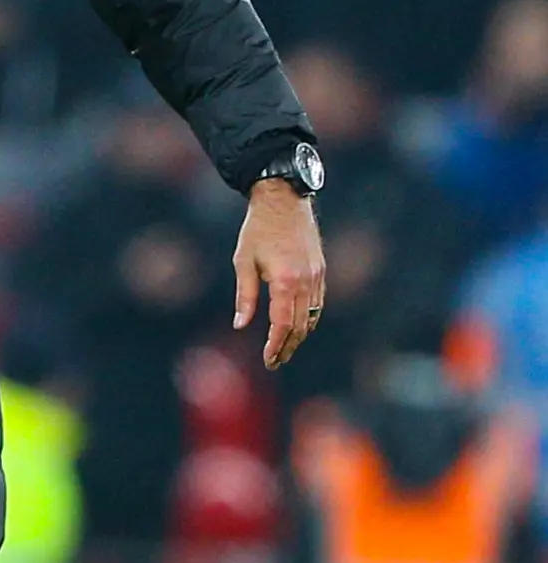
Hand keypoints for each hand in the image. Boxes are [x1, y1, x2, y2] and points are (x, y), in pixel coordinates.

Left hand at [232, 179, 325, 371]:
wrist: (284, 200)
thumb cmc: (257, 229)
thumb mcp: (243, 261)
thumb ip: (245, 296)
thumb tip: (240, 325)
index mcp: (285, 280)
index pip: (283, 324)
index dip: (276, 345)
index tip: (268, 360)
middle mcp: (306, 281)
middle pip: (301, 325)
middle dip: (287, 346)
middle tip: (274, 362)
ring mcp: (317, 275)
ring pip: (312, 316)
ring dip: (299, 336)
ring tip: (284, 349)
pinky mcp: (321, 270)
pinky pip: (318, 302)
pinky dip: (309, 318)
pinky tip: (298, 326)